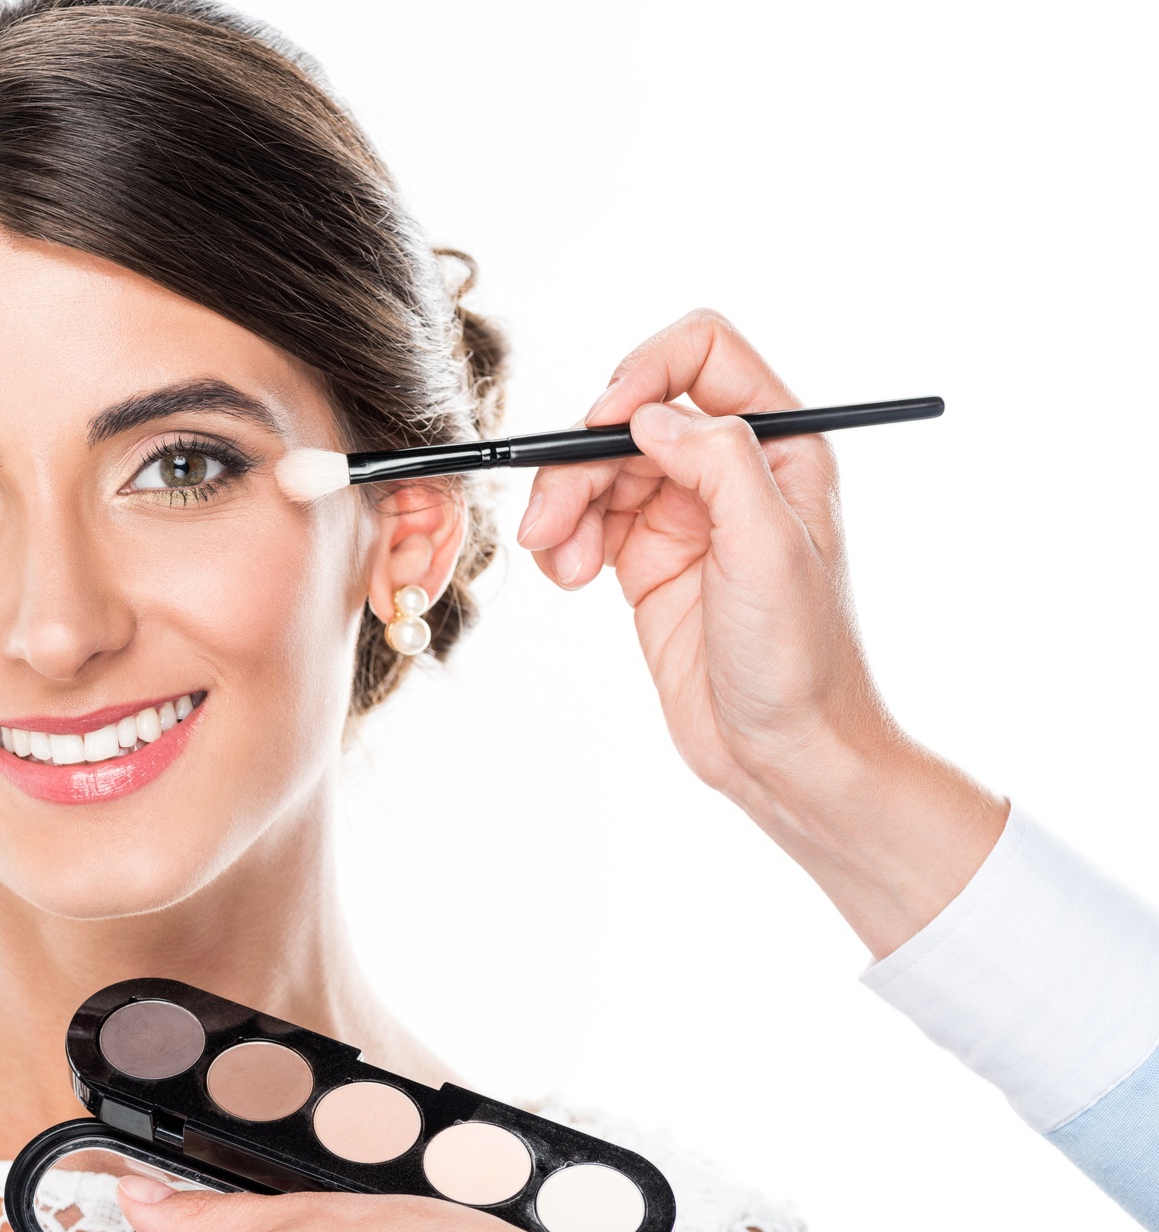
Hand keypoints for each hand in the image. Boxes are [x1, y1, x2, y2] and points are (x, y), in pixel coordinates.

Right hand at [513, 309, 1005, 955]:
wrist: (788, 757)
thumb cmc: (801, 661)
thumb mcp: (768, 549)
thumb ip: (717, 460)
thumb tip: (647, 413)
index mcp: (782, 445)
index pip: (702, 352)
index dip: (643, 371)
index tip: (604, 425)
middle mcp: (731, 468)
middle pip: (629, 413)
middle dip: (581, 460)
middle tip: (552, 522)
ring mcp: (686, 514)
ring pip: (597, 468)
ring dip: (563, 506)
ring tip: (561, 564)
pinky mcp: (647, 560)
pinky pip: (585, 521)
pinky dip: (562, 541)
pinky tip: (569, 579)